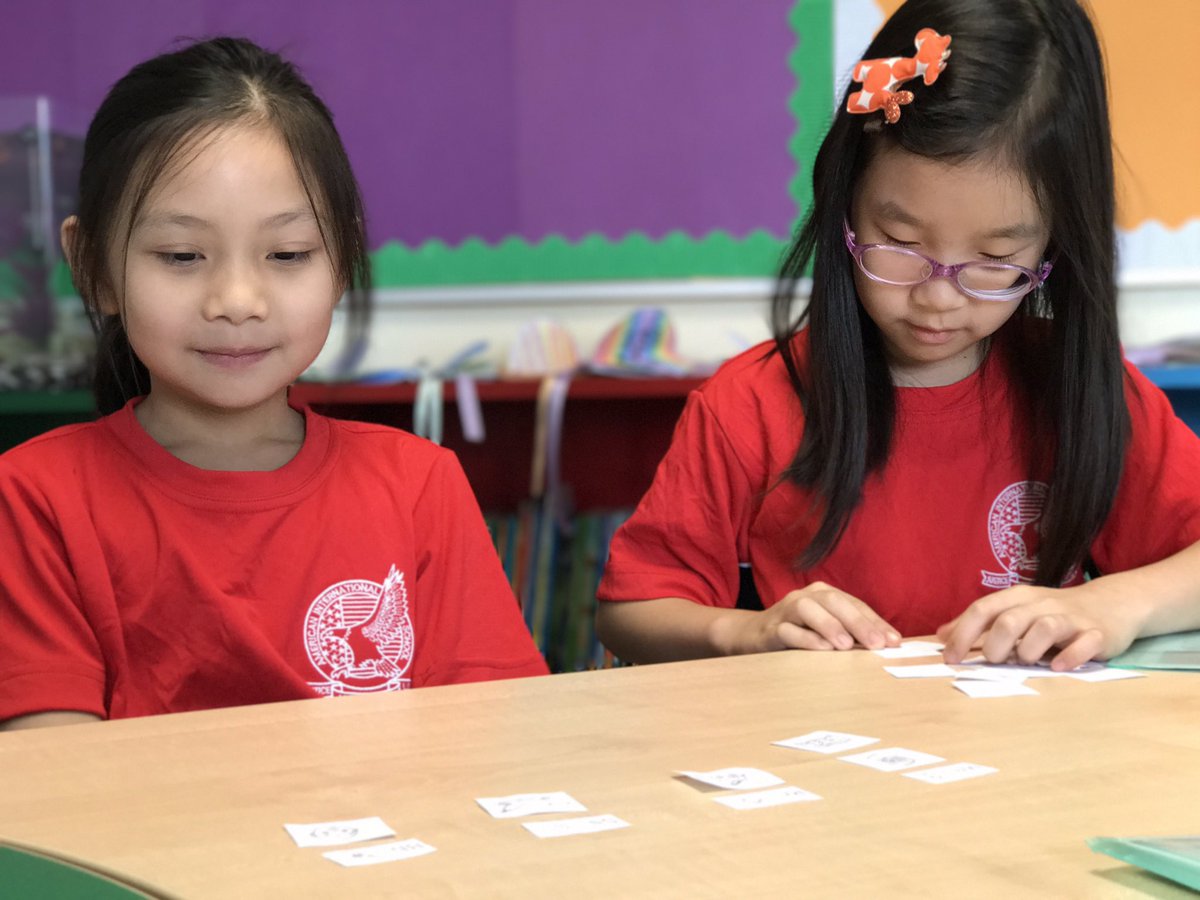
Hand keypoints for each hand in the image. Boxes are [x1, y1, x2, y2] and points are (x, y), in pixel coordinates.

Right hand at [724, 581, 900, 654]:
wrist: (754, 635)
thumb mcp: (826, 629)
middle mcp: (806, 596)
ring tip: (847, 646)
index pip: (854, 604)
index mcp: (824, 593)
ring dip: (830, 626)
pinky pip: (788, 630)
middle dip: (858, 622)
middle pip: (834, 602)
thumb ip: (850, 632)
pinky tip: (822, 649)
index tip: (894, 642)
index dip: (875, 622)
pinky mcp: (771, 628)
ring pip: (808, 610)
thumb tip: (885, 645)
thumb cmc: (799, 633)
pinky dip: (805, 638)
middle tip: (876, 644)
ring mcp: (786, 610)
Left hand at [937, 583, 1139, 670]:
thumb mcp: (1015, 610)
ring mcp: (1070, 618)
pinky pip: (1083, 644)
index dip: (962, 634)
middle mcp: (1041, 604)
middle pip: (1009, 621)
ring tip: (1027, 661)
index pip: (983, 610)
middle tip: (995, 661)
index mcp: (1018, 598)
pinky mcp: (1096, 633)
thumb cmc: (1054, 611)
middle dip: (995, 647)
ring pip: (1043, 628)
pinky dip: (1069, 657)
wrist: (1112, 603)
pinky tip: (1058, 667)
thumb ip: (980, 623)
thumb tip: (942, 635)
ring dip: (1028, 650)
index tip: (949, 658)